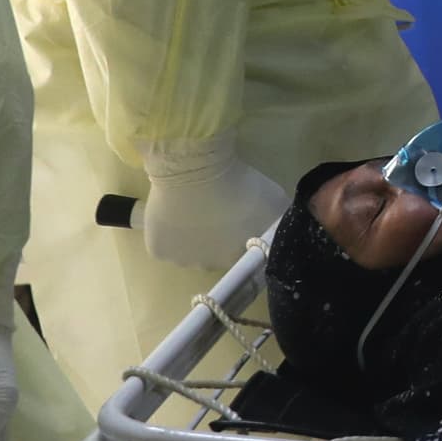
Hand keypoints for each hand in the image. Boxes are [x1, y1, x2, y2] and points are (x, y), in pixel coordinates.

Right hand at [136, 143, 289, 268]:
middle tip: (216, 207)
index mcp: (241, 259)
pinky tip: (174, 211)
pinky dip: (169, 231)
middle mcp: (211, 268)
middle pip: (215, 253)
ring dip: (192, 234)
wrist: (195, 172)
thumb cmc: (240, 187)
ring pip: (189, 250)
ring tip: (194, 205)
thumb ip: (281, 222)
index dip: (241, 235)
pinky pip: (166, 244)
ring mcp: (182, 262)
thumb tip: (282, 230)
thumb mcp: (276, 203)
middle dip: (217, 235)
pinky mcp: (158, 251)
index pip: (243, 253)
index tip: (239, 216)